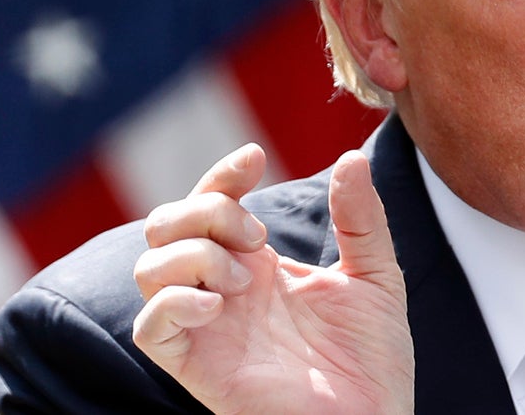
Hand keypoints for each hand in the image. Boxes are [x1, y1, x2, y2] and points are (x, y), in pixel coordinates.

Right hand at [132, 144, 413, 413]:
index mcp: (260, 264)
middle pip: (167, 224)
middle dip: (205, 210)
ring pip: (149, 267)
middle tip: (259, 238)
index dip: (223, 174)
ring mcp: (207, 327)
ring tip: (246, 280)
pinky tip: (218, 306)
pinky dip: (172, 302)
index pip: (214, 202)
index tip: (254, 158)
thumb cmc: (374, 358)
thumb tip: (351, 157)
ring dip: (193, 254)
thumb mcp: (376, 274)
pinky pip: (149, 327)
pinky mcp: (197, 367)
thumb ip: (361, 217)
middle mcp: (224, 290)